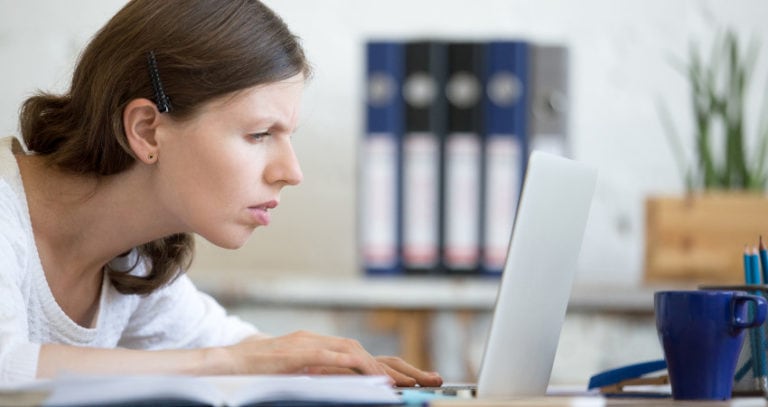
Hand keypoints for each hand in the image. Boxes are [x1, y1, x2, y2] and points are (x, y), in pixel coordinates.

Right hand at [223, 331, 442, 386]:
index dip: (392, 367)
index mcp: (318, 348)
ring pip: (353, 351)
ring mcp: (306, 345)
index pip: (362, 356)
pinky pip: (330, 357)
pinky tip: (371, 374)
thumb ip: (319, 378)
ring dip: (382, 366)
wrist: (222, 364)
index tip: (416, 381)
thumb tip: (351, 387)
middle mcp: (317, 342)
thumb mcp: (293, 377)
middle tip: (430, 379)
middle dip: (400, 366)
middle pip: (366, 352)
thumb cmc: (255, 374)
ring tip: (407, 382)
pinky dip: (354, 365)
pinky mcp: (295, 352)